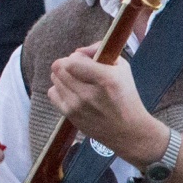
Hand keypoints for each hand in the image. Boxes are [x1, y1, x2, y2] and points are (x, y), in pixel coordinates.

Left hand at [49, 45, 169, 164]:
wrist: (129, 132)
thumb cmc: (127, 97)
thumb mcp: (123, 69)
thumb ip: (101, 53)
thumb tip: (79, 51)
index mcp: (105, 79)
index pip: (72, 60)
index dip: (76, 57)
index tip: (85, 61)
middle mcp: (88, 93)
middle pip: (59, 68)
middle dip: (68, 65)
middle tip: (79, 70)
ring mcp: (76, 106)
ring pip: (55, 79)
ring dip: (64, 77)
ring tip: (77, 82)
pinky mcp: (70, 116)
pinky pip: (52, 93)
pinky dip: (60, 89)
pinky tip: (72, 93)